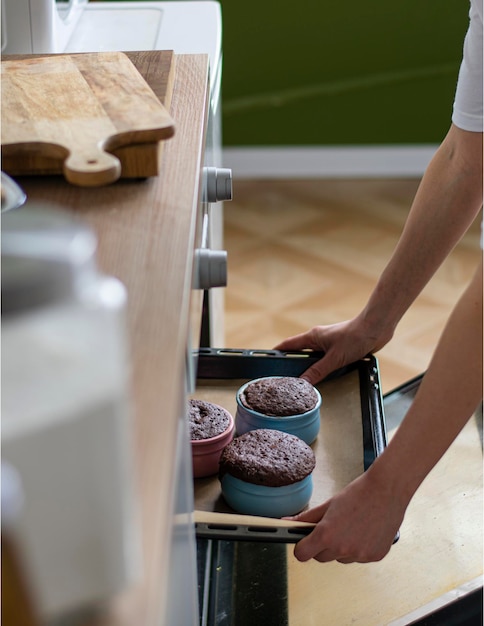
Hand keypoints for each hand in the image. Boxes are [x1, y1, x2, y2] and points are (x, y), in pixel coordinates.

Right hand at [274, 316, 391, 384]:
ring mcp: (329, 343)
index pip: (289, 345)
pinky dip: (321, 367)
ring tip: (302, 381)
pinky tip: (323, 377)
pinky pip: (325, 359)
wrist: (376, 328)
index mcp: (312, 337)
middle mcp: (319, 339)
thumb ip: (318, 371)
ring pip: (313, 357)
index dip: (278, 352)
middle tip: (284, 377)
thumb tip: (303, 383)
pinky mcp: (340, 348)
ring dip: (309, 367)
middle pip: (299, 352)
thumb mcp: (334, 358)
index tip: (268, 360)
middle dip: (292, 363)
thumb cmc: (355, 337)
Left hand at [286, 469, 405, 563]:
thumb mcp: (328, 505)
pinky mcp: (375, 557)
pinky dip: (359, 548)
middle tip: (332, 526)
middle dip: (322, 545)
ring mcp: (360, 555)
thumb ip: (305, 518)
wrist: (386, 490)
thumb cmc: (358, 494)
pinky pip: (359, 557)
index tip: (305, 541)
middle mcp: (342, 549)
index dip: (302, 547)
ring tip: (352, 525)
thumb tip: (285, 522)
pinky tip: (365, 530)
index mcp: (327, 535)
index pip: (302, 555)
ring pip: (341, 558)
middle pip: (321, 557)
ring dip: (342, 547)